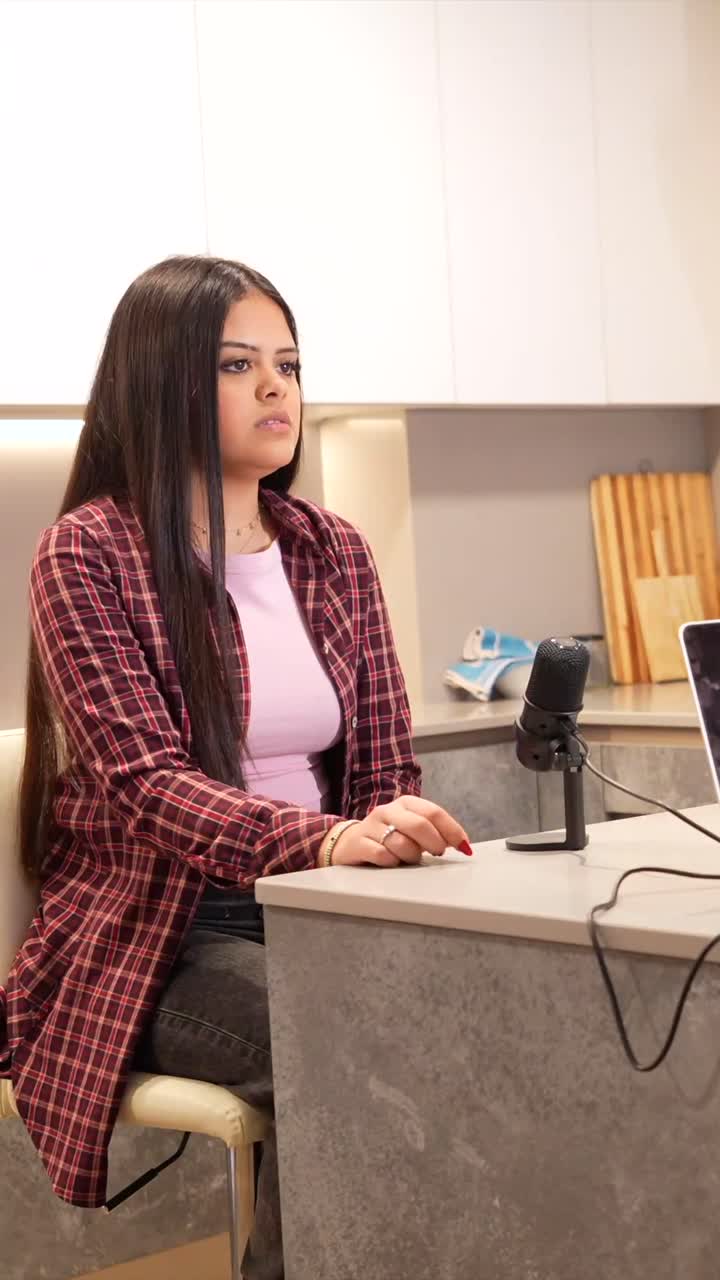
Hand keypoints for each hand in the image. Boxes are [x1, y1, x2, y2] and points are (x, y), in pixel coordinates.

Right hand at [318, 796, 471, 867]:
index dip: (452, 830)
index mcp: (405, 804)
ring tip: (408, 858)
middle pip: (419, 825)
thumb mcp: (411, 830)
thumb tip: (463, 844)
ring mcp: (371, 826)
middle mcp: (388, 811)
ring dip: (411, 856)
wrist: (347, 843)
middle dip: (434, 843)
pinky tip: (390, 862)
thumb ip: (435, 833)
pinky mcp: (358, 843)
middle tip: (437, 853)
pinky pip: (383, 855)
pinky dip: (392, 862)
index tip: (464, 847)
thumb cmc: (388, 838)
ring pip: (401, 843)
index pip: (434, 812)